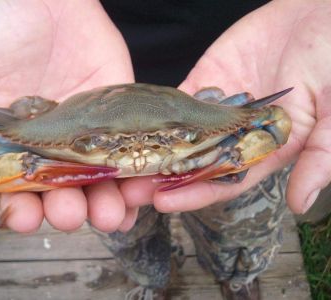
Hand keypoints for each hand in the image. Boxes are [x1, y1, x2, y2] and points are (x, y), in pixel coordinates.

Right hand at [0, 0, 134, 232]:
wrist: (54, 0)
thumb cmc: (7, 29)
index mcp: (17, 143)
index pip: (17, 187)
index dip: (17, 206)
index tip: (22, 218)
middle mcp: (54, 147)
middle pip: (61, 192)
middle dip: (65, 209)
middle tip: (69, 215)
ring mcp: (88, 137)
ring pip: (97, 183)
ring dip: (104, 205)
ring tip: (110, 216)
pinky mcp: (119, 122)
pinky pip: (129, 156)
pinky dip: (133, 180)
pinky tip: (136, 198)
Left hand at [120, 0, 330, 214]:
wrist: (318, 11)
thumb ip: (321, 155)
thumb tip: (302, 202)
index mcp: (265, 149)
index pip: (224, 180)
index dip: (195, 193)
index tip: (164, 202)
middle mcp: (236, 135)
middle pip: (193, 163)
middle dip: (162, 177)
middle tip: (128, 188)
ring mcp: (217, 110)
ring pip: (179, 135)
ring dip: (152, 149)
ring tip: (121, 161)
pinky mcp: (204, 83)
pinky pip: (175, 102)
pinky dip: (154, 113)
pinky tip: (130, 124)